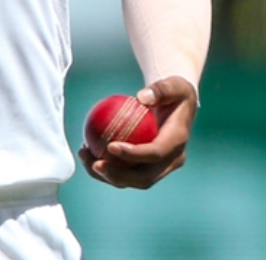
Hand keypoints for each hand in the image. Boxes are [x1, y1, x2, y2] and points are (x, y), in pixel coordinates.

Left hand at [77, 75, 196, 188]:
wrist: (179, 107)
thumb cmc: (174, 92)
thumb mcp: (173, 85)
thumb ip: (160, 90)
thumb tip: (142, 97)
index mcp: (177, 142)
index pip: (156, 153)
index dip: (133, 154)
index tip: (110, 145)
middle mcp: (172, 160)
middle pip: (144, 177)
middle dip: (117, 176)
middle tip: (95, 163)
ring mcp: (161, 168)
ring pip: (132, 180)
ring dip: (106, 175)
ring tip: (85, 157)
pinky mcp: (149, 169)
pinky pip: (126, 173)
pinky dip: (107, 167)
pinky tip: (87, 152)